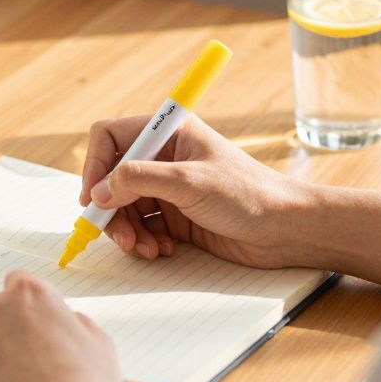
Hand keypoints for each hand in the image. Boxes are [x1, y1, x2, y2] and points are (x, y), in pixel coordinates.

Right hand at [79, 115, 380, 290]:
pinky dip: (142, 240)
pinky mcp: (175, 215)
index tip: (93, 198)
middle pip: (111, 177)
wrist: (287, 230)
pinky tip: (161, 250)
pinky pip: (140, 225)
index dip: (95, 165)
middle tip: (119, 235)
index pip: (110, 137)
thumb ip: (140, 181)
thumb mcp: (191, 183)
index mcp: (168, 132)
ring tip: (145, 248)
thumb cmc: (249, 195)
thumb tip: (100, 191)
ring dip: (126, 230)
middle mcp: (163, 156)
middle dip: (111, 208)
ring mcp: (168, 187)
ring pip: (122, 206)